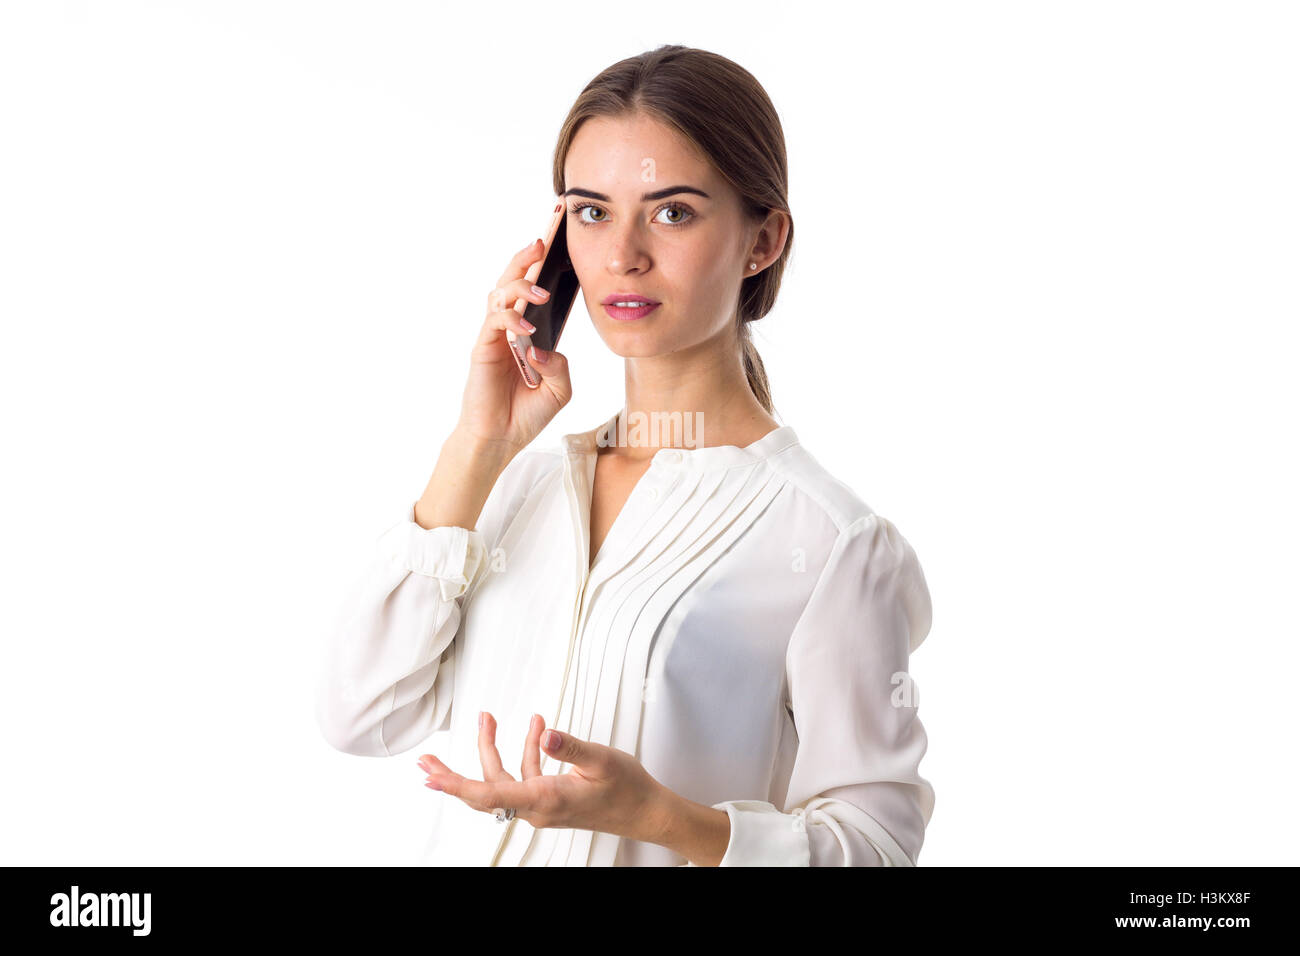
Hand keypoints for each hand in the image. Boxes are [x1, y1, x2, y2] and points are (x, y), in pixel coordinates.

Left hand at [416, 712, 666, 843]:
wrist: (646, 812)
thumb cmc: (627, 790)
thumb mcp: (601, 760)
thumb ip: (570, 747)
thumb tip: (544, 734)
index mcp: (545, 799)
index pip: (489, 794)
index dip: (456, 784)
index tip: (432, 776)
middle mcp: (538, 807)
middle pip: (484, 790)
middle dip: (454, 773)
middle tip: (427, 760)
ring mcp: (543, 805)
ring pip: (503, 780)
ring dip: (493, 750)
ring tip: (488, 719)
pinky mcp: (550, 798)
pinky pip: (526, 776)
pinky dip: (525, 751)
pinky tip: (535, 728)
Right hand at [456, 239, 573, 454]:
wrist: (500, 438)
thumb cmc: (526, 413)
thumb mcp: (559, 390)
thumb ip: (560, 367)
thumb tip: (544, 348)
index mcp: (529, 333)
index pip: (533, 292)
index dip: (541, 269)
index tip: (556, 245)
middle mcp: (509, 329)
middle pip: (512, 282)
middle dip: (524, 259)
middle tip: (541, 243)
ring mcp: (494, 337)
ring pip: (500, 295)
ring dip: (519, 287)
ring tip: (540, 292)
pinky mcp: (483, 349)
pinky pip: (494, 323)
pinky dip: (510, 320)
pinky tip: (526, 328)